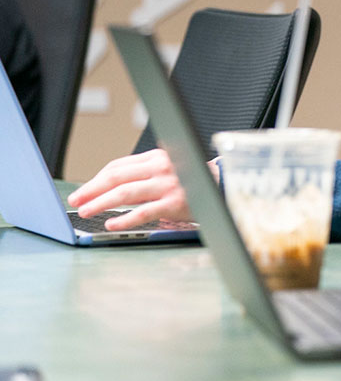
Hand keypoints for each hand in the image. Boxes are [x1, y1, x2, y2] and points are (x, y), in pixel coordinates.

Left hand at [66, 149, 193, 230]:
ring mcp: (168, 185)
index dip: (96, 178)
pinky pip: (144, 212)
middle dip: (92, 189)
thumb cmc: (191, 180)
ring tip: (87, 211)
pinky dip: (125, 219)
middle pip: (117, 177)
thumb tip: (109, 182)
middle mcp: (162, 167)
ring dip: (101, 203)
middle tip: (77, 200)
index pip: (118, 166)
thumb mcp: (168, 167)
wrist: (223, 188)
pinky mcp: (175, 203)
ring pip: (126, 193)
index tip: (83, 190)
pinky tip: (111, 224)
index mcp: (157, 156)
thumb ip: (144, 170)